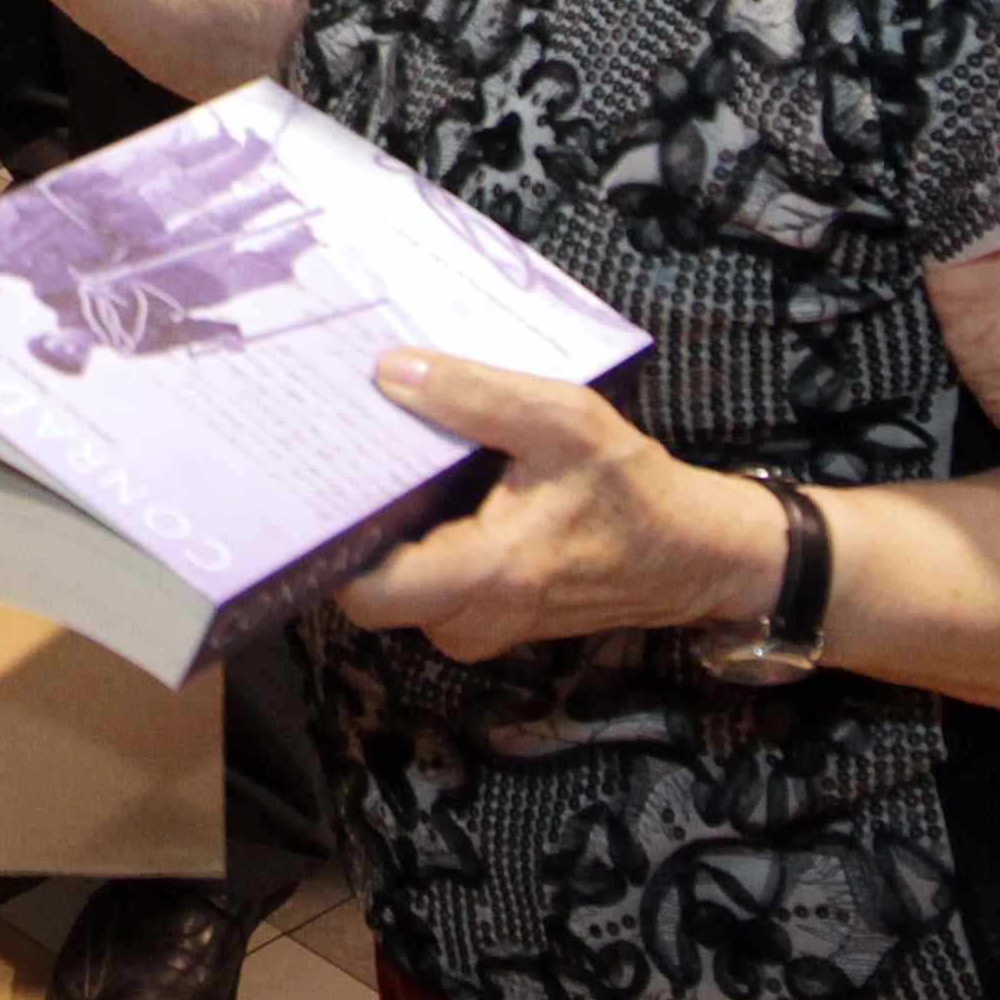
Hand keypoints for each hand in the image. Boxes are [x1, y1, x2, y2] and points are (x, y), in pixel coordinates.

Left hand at [326, 355, 778, 661]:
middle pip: (370, 585)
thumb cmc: (630, 488)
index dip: (328, 543)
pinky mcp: (485, 616)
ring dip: (385, 528)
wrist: (692, 553)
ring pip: (398, 584)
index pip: (366, 593)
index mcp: (482, 577)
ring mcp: (475, 627)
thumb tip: (387, 371)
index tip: (307, 484)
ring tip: (370, 457)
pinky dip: (418, 538)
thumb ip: (475, 397)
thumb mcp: (563, 421)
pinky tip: (417, 483)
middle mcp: (467, 621)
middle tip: (329, 454)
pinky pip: (427, 583)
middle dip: (350, 524)